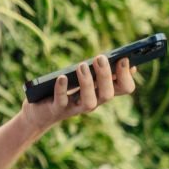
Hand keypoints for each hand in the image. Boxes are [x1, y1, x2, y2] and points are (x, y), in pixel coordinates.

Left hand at [21, 55, 137, 134]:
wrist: (42, 111)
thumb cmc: (67, 89)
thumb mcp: (85, 79)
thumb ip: (102, 72)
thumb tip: (126, 60)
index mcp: (101, 92)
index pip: (124, 88)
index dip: (126, 75)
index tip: (123, 58)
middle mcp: (93, 102)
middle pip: (107, 94)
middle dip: (105, 75)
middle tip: (100, 57)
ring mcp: (75, 108)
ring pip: (89, 102)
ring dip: (87, 83)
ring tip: (82, 66)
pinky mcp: (57, 109)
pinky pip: (61, 101)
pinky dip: (62, 89)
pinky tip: (62, 77)